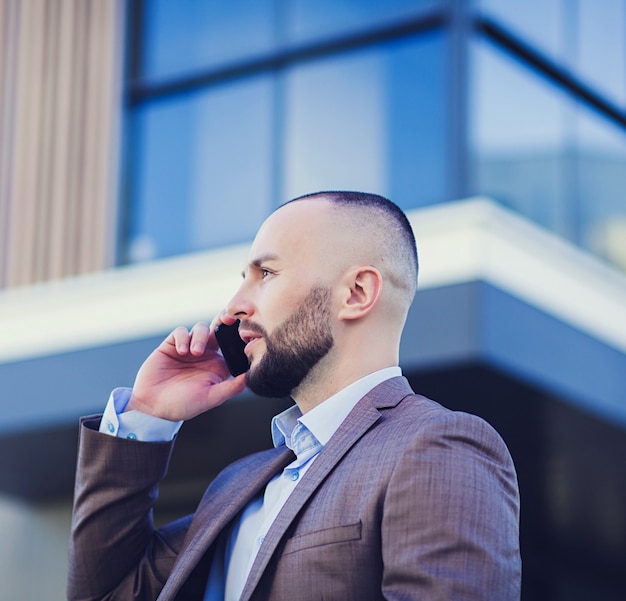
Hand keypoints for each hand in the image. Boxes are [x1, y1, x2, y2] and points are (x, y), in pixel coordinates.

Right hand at [126, 319, 245, 420]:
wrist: (151, 406)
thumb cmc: (182, 406)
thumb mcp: (210, 398)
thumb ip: (231, 388)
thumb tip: (251, 377)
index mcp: (218, 365)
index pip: (233, 345)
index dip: (238, 336)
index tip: (244, 331)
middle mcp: (206, 354)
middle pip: (219, 330)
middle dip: (224, 321)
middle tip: (228, 319)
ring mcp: (189, 348)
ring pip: (201, 328)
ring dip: (200, 336)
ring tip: (194, 352)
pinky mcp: (172, 345)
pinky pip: (180, 332)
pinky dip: (182, 337)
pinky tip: (181, 351)